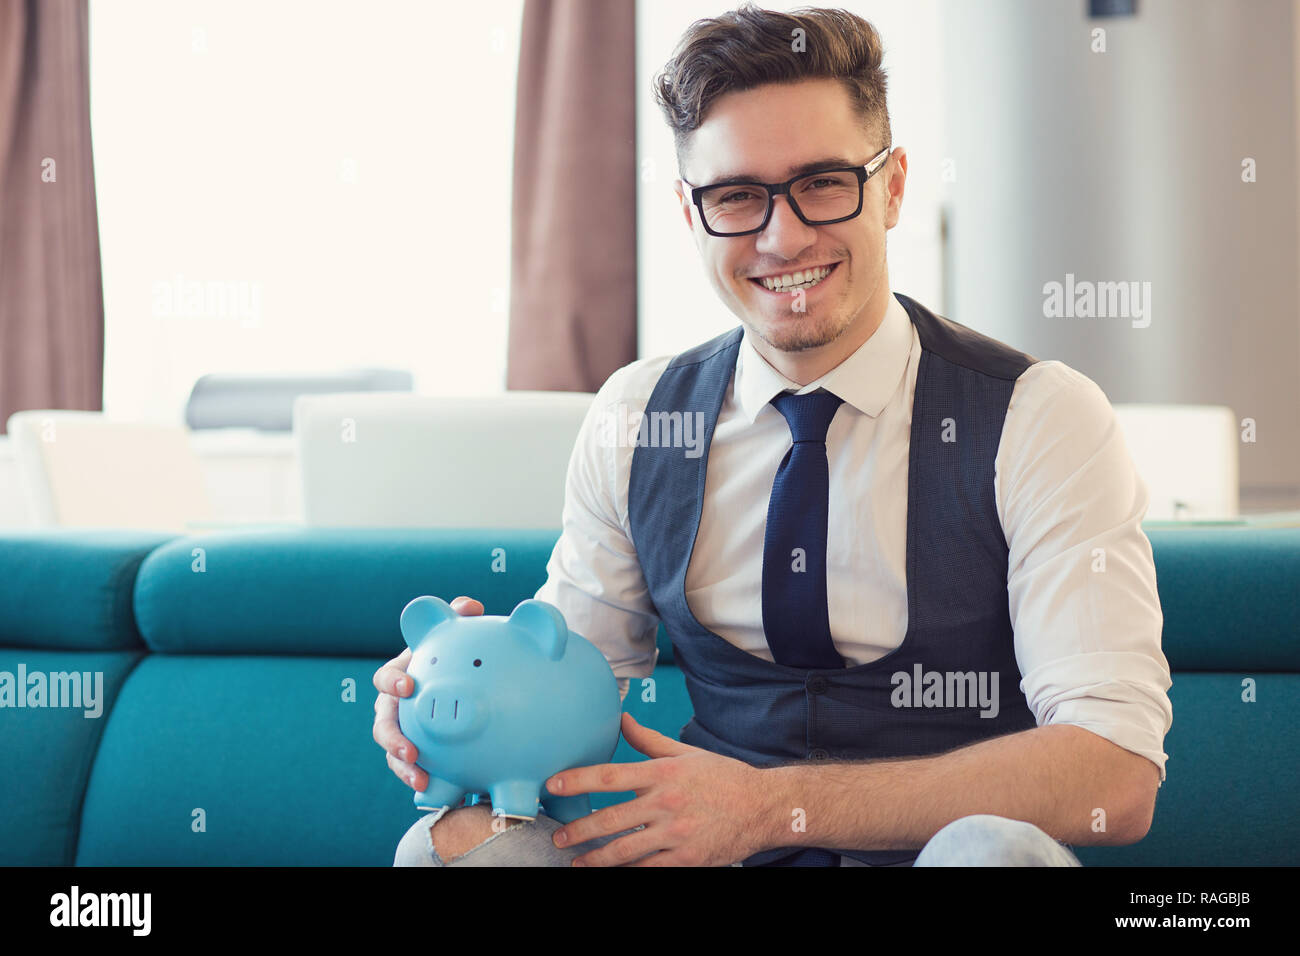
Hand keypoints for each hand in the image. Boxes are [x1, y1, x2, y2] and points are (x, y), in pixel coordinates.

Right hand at [373, 595, 483, 791]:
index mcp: (401, 675)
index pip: (386, 678)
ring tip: (420, 777)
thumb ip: (460, 617)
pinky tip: (434, 786)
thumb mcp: (456, 637)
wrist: (462, 685)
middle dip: (391, 738)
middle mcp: (395, 705)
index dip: (392, 683)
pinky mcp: (414, 750)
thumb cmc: (453, 657)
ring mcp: (402, 729)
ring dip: (402, 766)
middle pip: (382, 723)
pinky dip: (419, 776)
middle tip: (409, 750)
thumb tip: (469, 606)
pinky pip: (411, 766)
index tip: (406, 687)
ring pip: (392, 751)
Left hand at [545, 712, 772, 865]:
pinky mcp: (687, 859)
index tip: (553, 784)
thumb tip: (622, 719)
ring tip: (576, 863)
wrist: (764, 806)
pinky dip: (627, 872)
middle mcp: (666, 803)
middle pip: (610, 818)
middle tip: (559, 837)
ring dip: (595, 859)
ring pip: (625, 850)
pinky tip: (612, 873)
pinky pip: (648, 869)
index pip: (610, 775)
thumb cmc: (723, 777)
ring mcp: (676, 833)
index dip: (577, 780)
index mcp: (663, 774)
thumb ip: (649, 740)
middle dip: (578, 831)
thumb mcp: (686, 754)